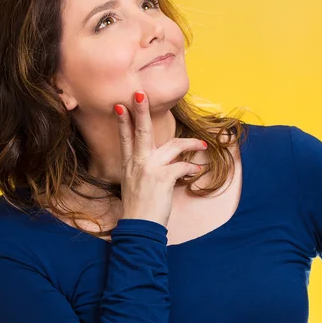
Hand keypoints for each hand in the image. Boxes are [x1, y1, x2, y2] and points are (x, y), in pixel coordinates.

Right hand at [113, 90, 206, 227]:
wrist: (139, 228)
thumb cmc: (139, 209)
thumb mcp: (134, 185)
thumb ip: (142, 170)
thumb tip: (158, 163)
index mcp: (129, 165)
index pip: (124, 138)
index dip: (123, 121)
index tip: (120, 105)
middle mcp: (137, 163)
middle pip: (140, 132)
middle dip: (140, 111)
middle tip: (140, 93)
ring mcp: (149, 169)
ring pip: (172, 146)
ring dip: (190, 142)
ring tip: (202, 142)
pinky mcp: (163, 178)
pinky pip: (183, 165)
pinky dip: (193, 167)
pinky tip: (198, 169)